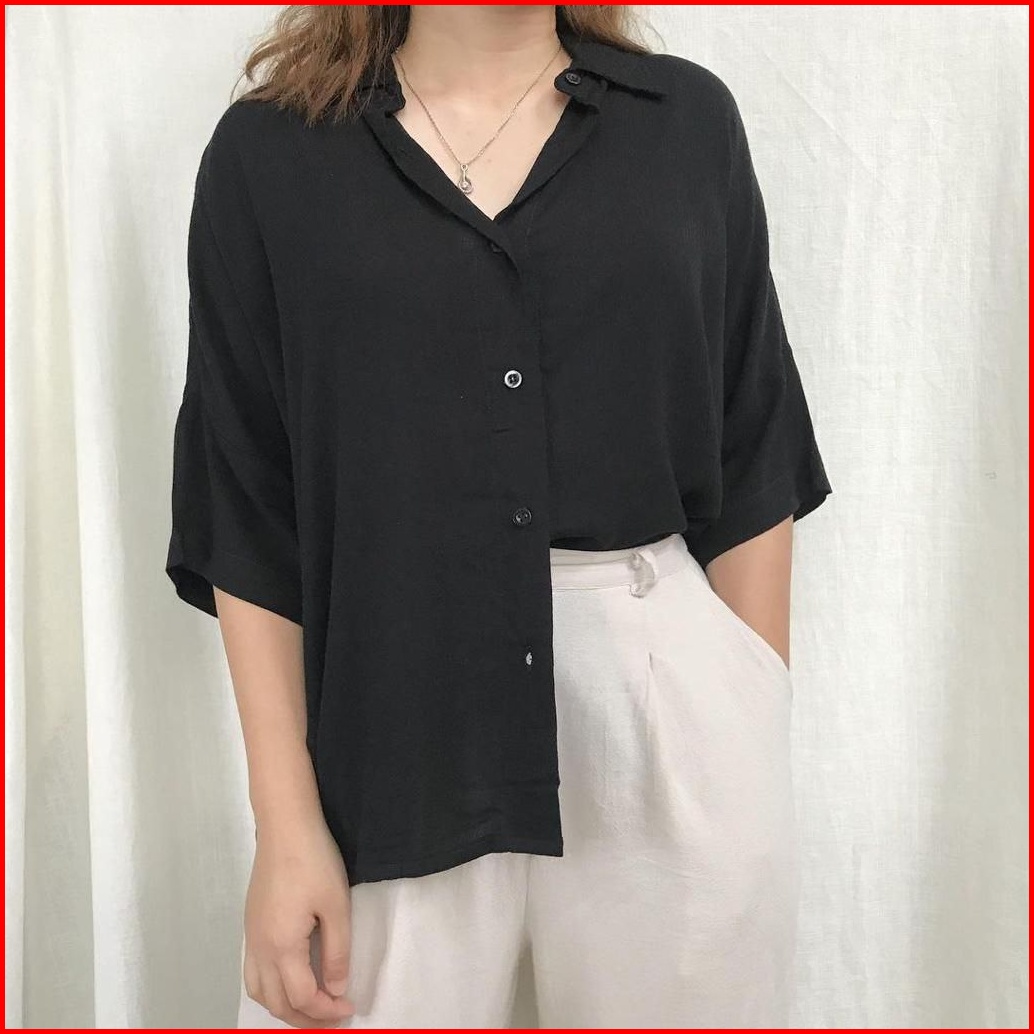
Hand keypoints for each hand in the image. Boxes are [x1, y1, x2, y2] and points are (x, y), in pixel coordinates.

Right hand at [242, 818, 356, 1027]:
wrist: (285, 827)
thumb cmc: (314, 862)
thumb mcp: (336, 907)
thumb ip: (337, 953)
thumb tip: (336, 989)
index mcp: (281, 948)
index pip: (302, 997)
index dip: (327, 1010)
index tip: (350, 1007)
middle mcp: (259, 949)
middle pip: (277, 1003)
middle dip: (305, 1019)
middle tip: (333, 1019)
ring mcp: (250, 938)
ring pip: (259, 992)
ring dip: (284, 1007)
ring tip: (311, 1008)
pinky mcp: (250, 925)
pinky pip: (253, 973)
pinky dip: (270, 990)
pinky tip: (289, 981)